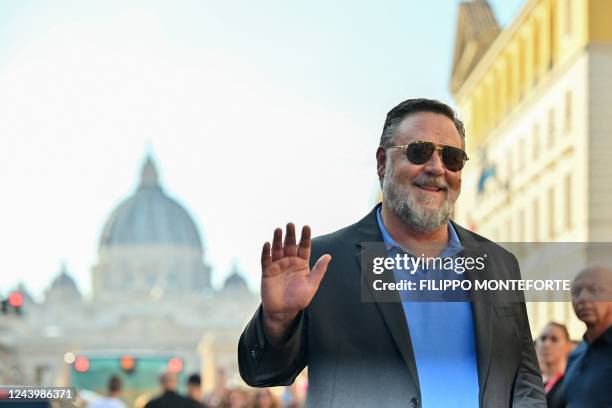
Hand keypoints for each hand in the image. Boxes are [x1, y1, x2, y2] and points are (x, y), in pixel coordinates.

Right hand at [260, 223, 330, 342]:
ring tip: (279, 229)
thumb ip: (319, 271)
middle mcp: (289, 261)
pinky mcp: (267, 271)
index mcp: (301, 263)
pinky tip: (267, 244)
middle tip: (291, 224)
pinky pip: (266, 259)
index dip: (305, 237)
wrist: (283, 312)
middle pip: (290, 245)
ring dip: (278, 239)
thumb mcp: (312, 285)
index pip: (304, 247)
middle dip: (290, 235)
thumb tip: (328, 256)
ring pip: (278, 249)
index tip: (306, 227)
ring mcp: (278, 265)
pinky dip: (266, 252)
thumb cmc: (299, 299)